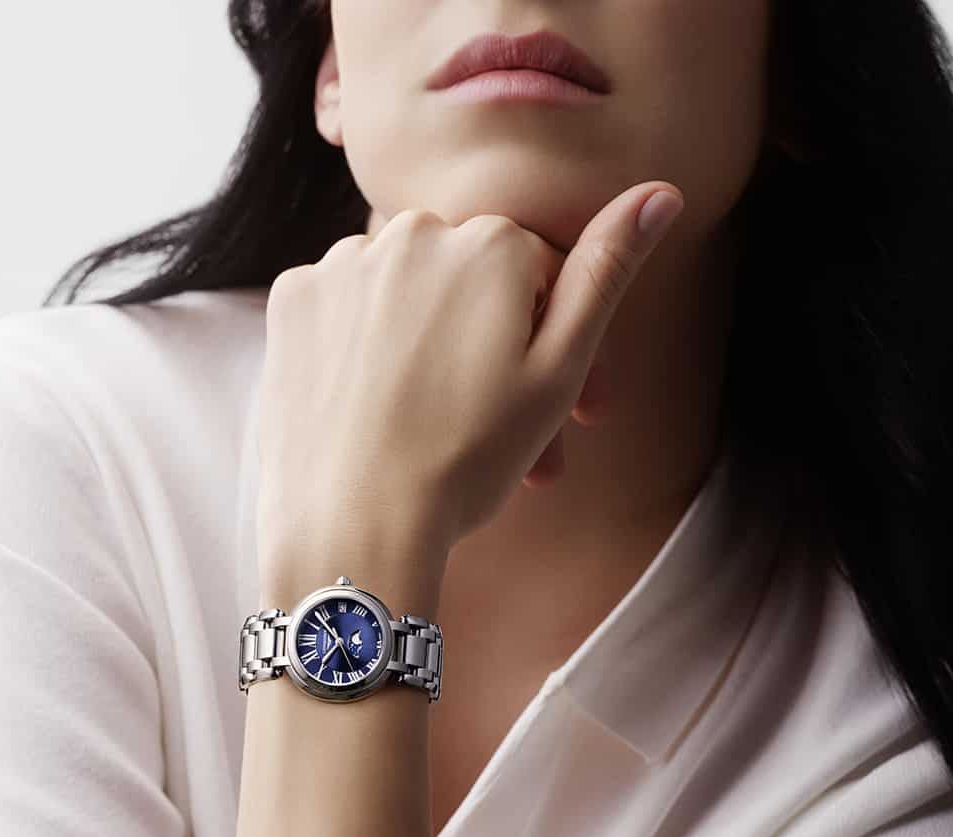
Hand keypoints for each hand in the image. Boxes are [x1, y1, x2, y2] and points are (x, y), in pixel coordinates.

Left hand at [257, 183, 684, 564]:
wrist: (354, 527)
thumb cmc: (467, 461)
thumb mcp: (559, 372)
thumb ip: (606, 274)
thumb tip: (660, 192)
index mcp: (491, 241)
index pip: (537, 273)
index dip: (556, 345)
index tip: (573, 414)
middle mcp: (412, 230)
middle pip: (468, 282)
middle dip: (494, 352)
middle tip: (509, 441)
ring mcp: (343, 263)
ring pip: (405, 294)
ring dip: (430, 350)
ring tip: (442, 433)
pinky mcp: (292, 300)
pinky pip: (345, 308)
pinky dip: (366, 350)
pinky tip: (378, 408)